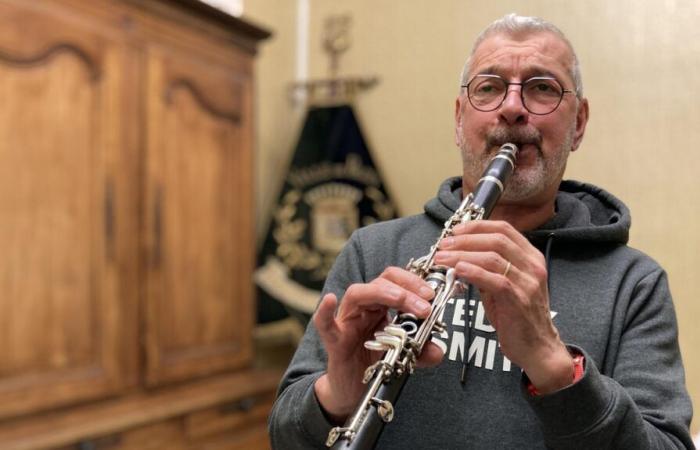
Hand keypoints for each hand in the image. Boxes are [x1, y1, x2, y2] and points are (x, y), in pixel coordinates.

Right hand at [313, 267, 444, 421]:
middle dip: (406, 288)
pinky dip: (325, 311)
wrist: (353, 389)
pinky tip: (329, 299)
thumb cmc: (375, 362)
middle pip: (381, 281)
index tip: (434, 294)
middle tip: (426, 303)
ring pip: (358, 293)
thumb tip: (438, 350)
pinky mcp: (334, 340)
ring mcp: (347, 321)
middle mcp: (363, 307)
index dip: (415, 282)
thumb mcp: (404, 355)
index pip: (397, 281)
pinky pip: (324, 323)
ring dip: (383, 293)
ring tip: (401, 301)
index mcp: (381, 305)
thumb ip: (421, 351)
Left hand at [434, 220, 572, 393]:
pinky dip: (473, 271)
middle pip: (496, 239)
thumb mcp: (504, 286)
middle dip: (465, 239)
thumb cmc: (518, 317)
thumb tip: (462, 256)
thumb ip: (488, 269)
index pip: (504, 229)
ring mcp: (528, 283)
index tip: (456, 230)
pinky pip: (495, 280)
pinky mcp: (519, 300)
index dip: (477, 226)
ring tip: (442, 258)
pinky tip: (458, 270)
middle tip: (444, 244)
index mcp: (531, 258)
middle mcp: (532, 266)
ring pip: (492, 257)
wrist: (539, 349)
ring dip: (462, 255)